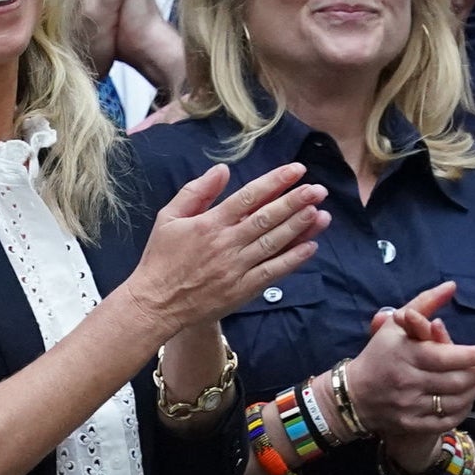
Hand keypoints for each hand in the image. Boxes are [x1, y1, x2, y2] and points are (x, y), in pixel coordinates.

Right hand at [126, 159, 327, 336]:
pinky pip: (273, 271)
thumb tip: (222, 170)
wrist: (155, 304)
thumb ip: (195, 192)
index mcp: (208, 224)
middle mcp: (225, 244)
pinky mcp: (242, 289)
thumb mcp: (167, 218)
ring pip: (274, 242)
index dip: (275, 182)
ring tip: (319, 212)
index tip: (296, 171)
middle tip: (317, 189)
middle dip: (295, 201)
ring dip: (299, 226)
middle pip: (266, 218)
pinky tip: (311, 246)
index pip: (248, 197)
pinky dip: (293, 259)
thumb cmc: (160, 259)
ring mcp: (236, 267)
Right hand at [344, 282, 474, 466]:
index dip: (474, 355)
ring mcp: (408, 405)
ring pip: (456, 401)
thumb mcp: (396, 326)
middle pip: (457, 381)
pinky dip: (461, 411)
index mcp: (405, 355)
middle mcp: (406, 381)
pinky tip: (462, 400)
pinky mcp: (409, 424)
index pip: (447, 357)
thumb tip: (452, 286)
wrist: (352, 395)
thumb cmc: (379, 355)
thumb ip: (424, 304)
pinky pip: (446, 421)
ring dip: (473, 391)